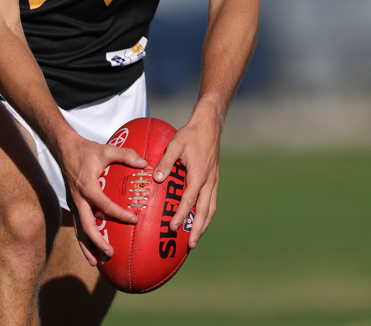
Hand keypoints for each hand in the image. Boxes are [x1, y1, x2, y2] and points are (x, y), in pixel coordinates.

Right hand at [62, 138, 147, 265]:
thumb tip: (144, 163)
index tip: (134, 220)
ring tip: (97, 262)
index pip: (104, 205)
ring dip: (87, 247)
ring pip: (79, 230)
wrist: (64, 149)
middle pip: (87, 226)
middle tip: (111, 253)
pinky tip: (91, 250)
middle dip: (97, 242)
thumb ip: (125, 154)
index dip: (119, 214)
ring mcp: (74, 203)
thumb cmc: (86, 150)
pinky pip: (78, 225)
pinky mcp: (73, 205)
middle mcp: (79, 199)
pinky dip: (83, 239)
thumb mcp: (106, 149)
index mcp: (87, 186)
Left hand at [153, 101, 221, 248]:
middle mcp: (209, 181)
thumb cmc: (190, 134)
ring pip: (211, 208)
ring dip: (204, 224)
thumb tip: (156, 179)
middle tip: (190, 245)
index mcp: (199, 174)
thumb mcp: (175, 145)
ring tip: (196, 238)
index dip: (181, 215)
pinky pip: (212, 201)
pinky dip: (206, 213)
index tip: (173, 227)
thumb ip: (165, 162)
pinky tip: (200, 219)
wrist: (209, 125)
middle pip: (205, 211)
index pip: (189, 200)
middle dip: (198, 229)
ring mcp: (213, 180)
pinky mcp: (214, 178)